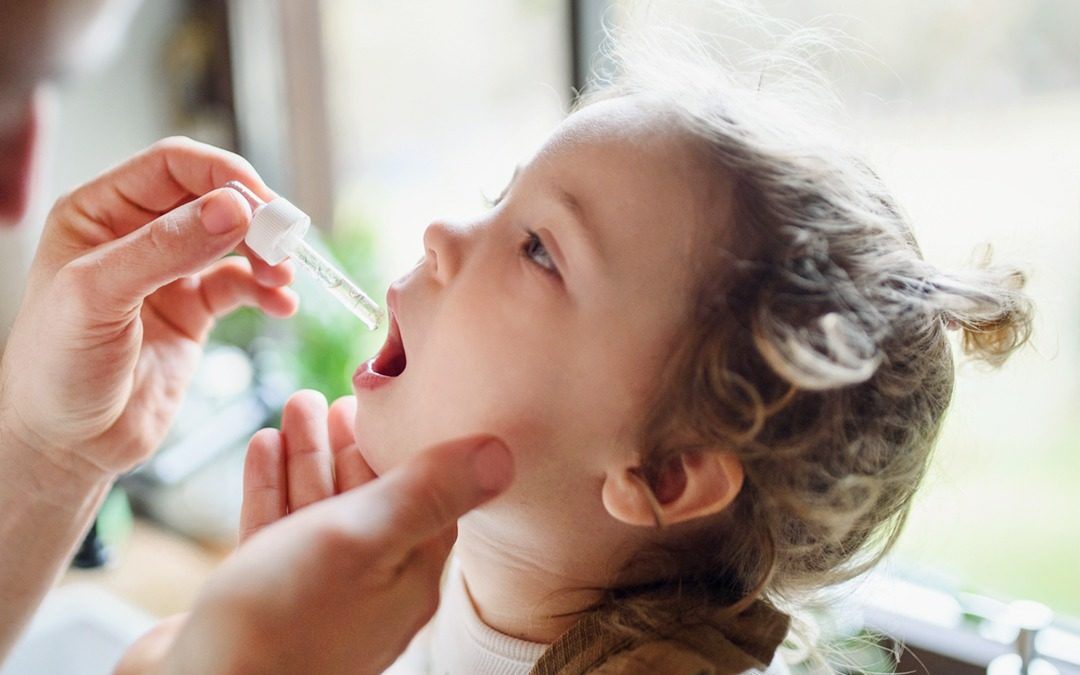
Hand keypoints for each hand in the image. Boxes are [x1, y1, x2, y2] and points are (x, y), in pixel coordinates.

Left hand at [0, 137, 296, 476]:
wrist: (67, 445)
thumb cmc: (56, 370)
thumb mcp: (99, 297)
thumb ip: (165, 248)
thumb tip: (234, 208)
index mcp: (98, 213)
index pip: (172, 166)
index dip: (222, 175)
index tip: (261, 203)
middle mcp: (135, 234)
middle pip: (213, 199)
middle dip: (255, 217)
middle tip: (285, 242)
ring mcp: (168, 273)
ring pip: (234, 240)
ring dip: (267, 254)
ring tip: (283, 278)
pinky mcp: (194, 310)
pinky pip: (241, 285)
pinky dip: (268, 291)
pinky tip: (282, 304)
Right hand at [119, 392, 513, 674]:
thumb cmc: (282, 621)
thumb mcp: (364, 538)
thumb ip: (428, 492)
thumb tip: (503, 455)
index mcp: (407, 576)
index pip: (424, 498)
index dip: (411, 448)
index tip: (398, 404)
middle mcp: (367, 589)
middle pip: (368, 499)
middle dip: (352, 445)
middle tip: (339, 398)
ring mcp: (314, 596)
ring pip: (318, 511)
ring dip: (308, 456)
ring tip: (298, 403)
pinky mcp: (264, 600)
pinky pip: (276, 532)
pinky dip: (272, 487)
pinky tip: (264, 446)